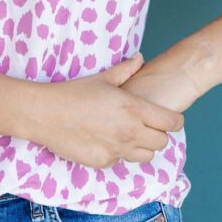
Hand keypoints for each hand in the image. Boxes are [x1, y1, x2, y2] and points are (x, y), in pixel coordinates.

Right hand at [33, 53, 184, 168]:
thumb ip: (127, 69)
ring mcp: (117, 150)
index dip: (174, 121)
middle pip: (162, 142)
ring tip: (129, 134)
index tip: (169, 118)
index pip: (171, 123)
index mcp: (133, 109)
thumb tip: (141, 58)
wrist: (46, 114)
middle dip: (159, 133)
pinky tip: (106, 140)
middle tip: (147, 125)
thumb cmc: (74, 92)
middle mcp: (129, 132)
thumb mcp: (103, 78)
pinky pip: (122, 160)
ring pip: (146, 156)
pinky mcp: (104, 162)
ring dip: (142, 146)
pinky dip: (119, 153)